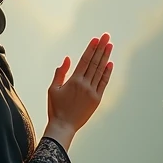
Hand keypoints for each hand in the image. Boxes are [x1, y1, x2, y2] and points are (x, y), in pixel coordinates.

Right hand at [44, 34, 112, 149]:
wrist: (63, 126)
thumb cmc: (56, 108)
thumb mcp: (53, 89)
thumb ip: (60, 73)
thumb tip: (68, 59)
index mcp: (73, 81)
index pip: (84, 60)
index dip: (91, 49)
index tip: (96, 39)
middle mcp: (84, 84)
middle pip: (95, 62)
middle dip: (101, 48)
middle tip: (106, 36)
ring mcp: (92, 92)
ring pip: (100, 71)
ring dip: (105, 57)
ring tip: (109, 45)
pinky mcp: (97, 99)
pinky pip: (103, 83)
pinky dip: (107, 73)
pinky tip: (110, 64)